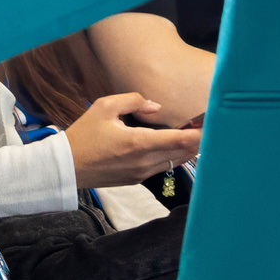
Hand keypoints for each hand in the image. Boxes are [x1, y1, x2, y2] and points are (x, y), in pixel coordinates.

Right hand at [61, 92, 201, 187]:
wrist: (67, 166)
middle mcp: (145, 161)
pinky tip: (175, 145)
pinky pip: (163, 167)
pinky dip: (174, 156)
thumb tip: (156, 106)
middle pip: (184, 152)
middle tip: (209, 126)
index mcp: (139, 143)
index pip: (181, 140)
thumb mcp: (104, 107)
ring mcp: (142, 173)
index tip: (212, 124)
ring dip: (188, 149)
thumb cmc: (84, 135)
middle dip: (199, 140)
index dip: (200, 133)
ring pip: (176, 161)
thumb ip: (133, 100)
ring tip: (197, 134)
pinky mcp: (137, 179)